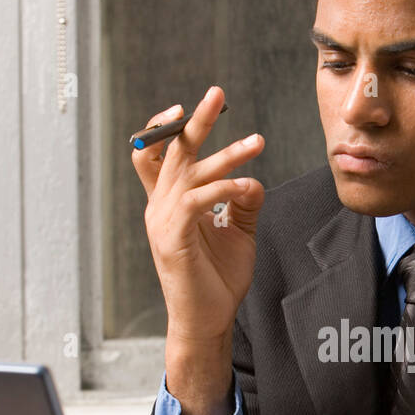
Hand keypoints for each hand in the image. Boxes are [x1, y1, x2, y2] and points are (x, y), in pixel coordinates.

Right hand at [131, 86, 265, 343]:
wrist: (207, 321)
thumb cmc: (217, 281)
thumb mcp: (238, 234)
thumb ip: (243, 205)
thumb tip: (254, 179)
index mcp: (170, 203)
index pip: (157, 156)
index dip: (167, 128)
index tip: (192, 108)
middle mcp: (161, 207)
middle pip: (171, 151)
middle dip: (196, 120)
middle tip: (218, 93)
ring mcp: (163, 222)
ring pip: (190, 172)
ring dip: (226, 154)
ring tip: (257, 142)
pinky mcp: (172, 239)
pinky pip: (197, 201)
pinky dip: (224, 189)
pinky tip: (248, 187)